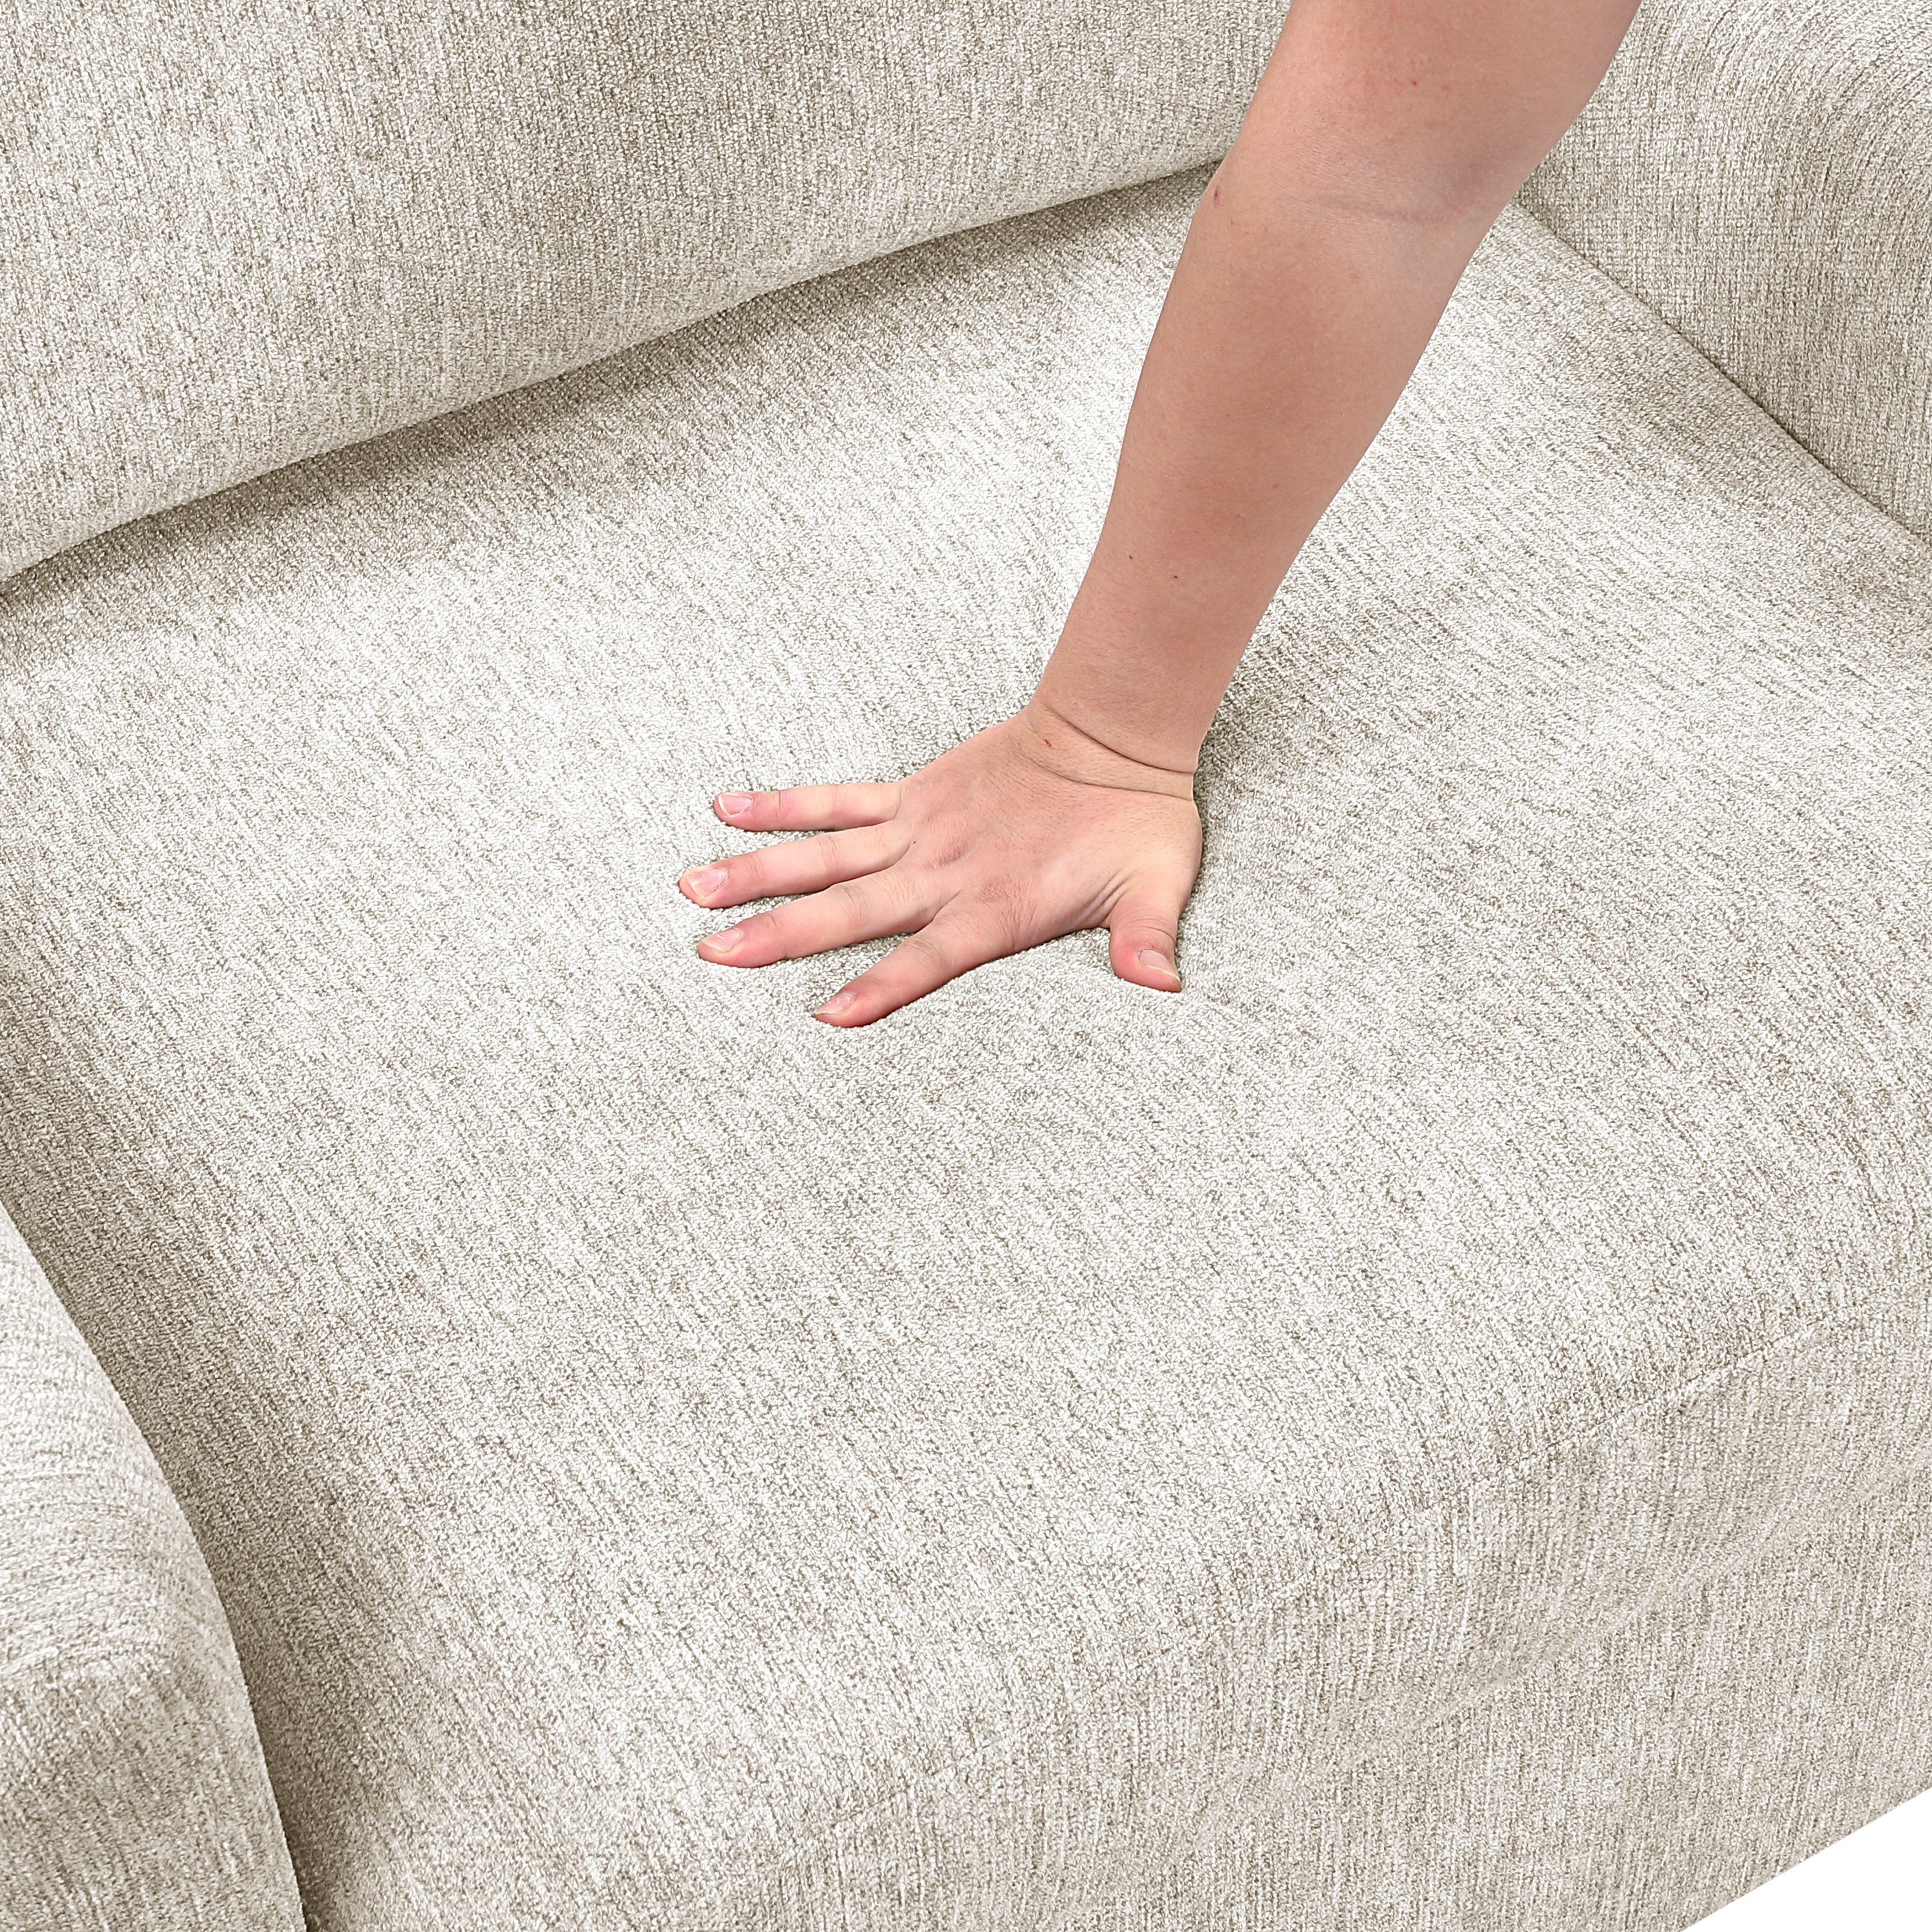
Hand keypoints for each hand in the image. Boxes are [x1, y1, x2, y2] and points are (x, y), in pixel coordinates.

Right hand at [677, 700, 1203, 1027]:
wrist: (1116, 732)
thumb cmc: (1137, 820)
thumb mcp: (1157, 886)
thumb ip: (1147, 939)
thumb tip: (1163, 987)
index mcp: (996, 907)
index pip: (929, 958)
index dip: (880, 987)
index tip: (826, 1017)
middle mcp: (945, 870)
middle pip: (851, 909)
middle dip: (782, 934)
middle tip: (714, 953)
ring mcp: (921, 829)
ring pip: (827, 856)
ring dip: (760, 873)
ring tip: (695, 890)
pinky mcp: (912, 794)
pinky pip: (837, 801)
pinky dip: (784, 805)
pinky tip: (727, 809)